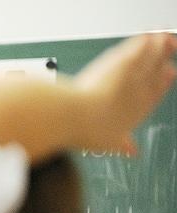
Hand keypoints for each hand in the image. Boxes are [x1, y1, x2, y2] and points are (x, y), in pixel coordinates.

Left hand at [74, 33, 176, 154]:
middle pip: (158, 70)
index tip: (169, 72)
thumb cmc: (86, 130)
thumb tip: (131, 151)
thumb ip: (123, 145)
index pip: (157, 91)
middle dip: (163, 59)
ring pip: (153, 57)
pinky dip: (148, 40)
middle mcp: (141, 91)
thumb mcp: (110, 143)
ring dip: (160, 46)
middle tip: (169, 48)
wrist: (73, 117)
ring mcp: (134, 75)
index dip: (163, 80)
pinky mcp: (124, 62)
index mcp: (139, 110)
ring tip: (163, 38)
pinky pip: (142, 47)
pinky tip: (150, 35)